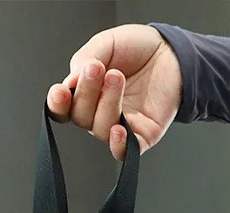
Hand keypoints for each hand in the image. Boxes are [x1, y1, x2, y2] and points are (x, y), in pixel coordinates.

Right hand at [46, 24, 181, 159]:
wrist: (172, 53)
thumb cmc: (138, 49)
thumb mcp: (106, 44)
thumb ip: (85, 59)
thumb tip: (70, 82)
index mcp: (86, 93)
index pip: (63, 108)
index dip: (58, 104)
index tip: (61, 91)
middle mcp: (99, 113)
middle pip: (80, 116)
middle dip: (86, 93)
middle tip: (97, 68)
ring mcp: (119, 126)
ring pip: (100, 128)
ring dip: (106, 103)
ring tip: (116, 76)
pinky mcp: (141, 136)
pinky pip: (124, 152)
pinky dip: (118, 144)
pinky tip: (118, 130)